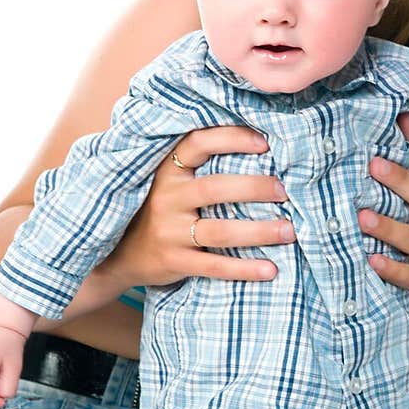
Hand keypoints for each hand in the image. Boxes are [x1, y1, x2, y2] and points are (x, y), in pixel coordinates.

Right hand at [101, 125, 294, 288]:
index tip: (265, 142)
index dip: (231, 139)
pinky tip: (271, 269)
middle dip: (254, 187)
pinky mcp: (174, 262)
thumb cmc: (158, 210)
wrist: (118, 255)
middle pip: (215, 188)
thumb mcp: (168, 182)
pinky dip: (244, 269)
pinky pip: (214, 266)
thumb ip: (199, 166)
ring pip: (219, 231)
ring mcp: (169, 232)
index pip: (197, 144)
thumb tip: (260, 147)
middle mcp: (166, 198)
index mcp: (168, 171)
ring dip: (258, 231)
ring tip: (289, 231)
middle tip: (285, 191)